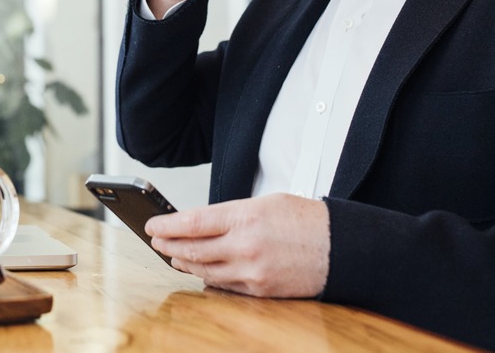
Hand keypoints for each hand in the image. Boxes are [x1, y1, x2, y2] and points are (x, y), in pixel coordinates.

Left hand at [145, 193, 329, 297]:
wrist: (342, 248)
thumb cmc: (308, 221)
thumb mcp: (266, 202)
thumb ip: (232, 214)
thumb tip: (203, 223)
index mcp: (245, 217)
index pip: (193, 222)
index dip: (167, 225)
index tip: (152, 226)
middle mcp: (245, 246)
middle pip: (193, 250)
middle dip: (169, 246)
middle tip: (157, 242)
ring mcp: (252, 271)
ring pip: (204, 271)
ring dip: (184, 264)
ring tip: (173, 257)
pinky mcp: (260, 290)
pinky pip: (224, 286)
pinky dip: (208, 278)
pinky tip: (200, 272)